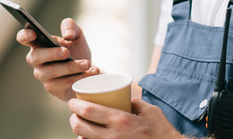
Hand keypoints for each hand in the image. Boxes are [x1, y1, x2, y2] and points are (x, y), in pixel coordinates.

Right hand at [17, 18, 98, 101]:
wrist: (87, 70)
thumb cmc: (77, 50)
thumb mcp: (76, 35)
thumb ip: (71, 26)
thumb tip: (67, 35)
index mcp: (39, 44)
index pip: (24, 38)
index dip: (25, 36)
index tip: (34, 33)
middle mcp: (37, 61)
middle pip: (36, 57)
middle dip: (52, 54)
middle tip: (66, 52)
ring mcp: (43, 76)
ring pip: (53, 72)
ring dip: (71, 67)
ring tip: (86, 63)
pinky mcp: (54, 89)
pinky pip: (65, 83)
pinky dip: (80, 77)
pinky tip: (92, 71)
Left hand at [68, 98, 182, 138]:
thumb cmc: (160, 130)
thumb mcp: (149, 110)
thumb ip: (133, 102)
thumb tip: (123, 98)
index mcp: (120, 120)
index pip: (88, 111)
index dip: (75, 105)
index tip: (72, 101)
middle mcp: (112, 136)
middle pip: (80, 126)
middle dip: (73, 118)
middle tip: (75, 113)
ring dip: (79, 132)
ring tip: (81, 124)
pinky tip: (88, 137)